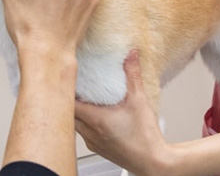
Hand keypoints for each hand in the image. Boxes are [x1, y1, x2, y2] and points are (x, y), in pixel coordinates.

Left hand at [75, 50, 168, 174]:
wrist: (154, 164)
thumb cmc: (145, 139)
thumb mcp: (139, 101)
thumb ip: (133, 75)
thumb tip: (131, 56)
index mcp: (94, 120)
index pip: (68, 102)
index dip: (65, 88)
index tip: (69, 76)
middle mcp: (89, 133)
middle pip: (67, 112)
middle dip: (69, 98)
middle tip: (76, 84)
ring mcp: (92, 142)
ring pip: (74, 123)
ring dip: (77, 110)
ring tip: (85, 97)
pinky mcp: (98, 147)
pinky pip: (83, 132)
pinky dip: (85, 121)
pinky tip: (97, 115)